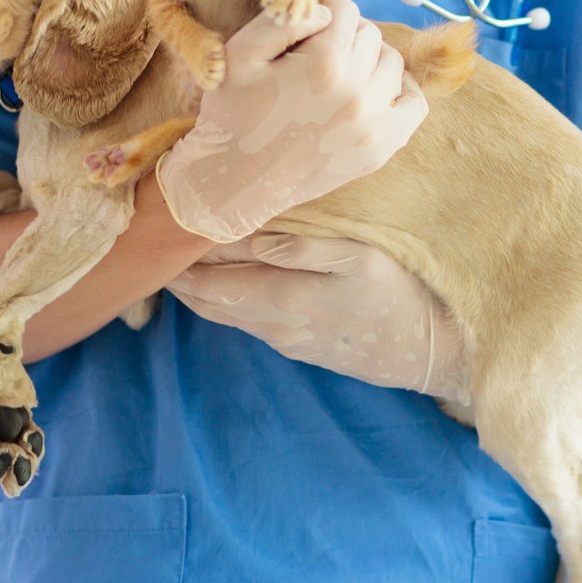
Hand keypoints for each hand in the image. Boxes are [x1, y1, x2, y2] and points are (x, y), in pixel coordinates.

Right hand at [156, 0, 427, 242]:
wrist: (235, 183)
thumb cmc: (231, 114)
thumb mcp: (239, 55)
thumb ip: (283, 19)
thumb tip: (325, 8)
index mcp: (323, 64)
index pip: (344, 9)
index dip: (326, 3)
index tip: (311, 15)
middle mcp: (357, 93)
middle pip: (369, 35)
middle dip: (345, 33)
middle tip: (319, 46)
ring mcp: (373, 124)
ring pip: (392, 64)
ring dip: (370, 58)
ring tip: (341, 69)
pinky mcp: (380, 149)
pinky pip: (413, 104)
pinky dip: (399, 90)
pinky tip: (372, 91)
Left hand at [167, 233, 470, 402]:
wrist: (428, 352)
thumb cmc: (397, 295)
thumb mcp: (356, 258)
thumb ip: (298, 247)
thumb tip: (247, 236)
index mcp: (283, 297)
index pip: (212, 278)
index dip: (182, 257)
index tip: (160, 229)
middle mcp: (273, 324)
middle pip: (207, 302)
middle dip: (178, 277)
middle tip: (154, 246)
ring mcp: (283, 339)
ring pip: (222, 315)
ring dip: (196, 291)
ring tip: (177, 261)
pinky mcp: (296, 347)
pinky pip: (244, 322)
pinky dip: (221, 301)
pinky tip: (221, 283)